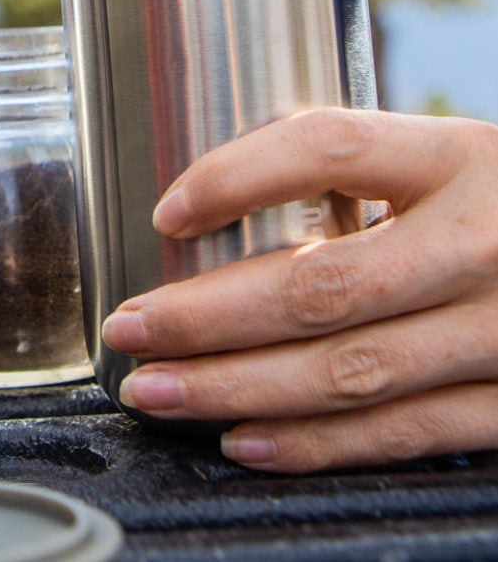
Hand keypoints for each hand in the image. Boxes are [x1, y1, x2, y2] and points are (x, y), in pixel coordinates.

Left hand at [101, 108, 497, 471]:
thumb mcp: (454, 160)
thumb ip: (368, 173)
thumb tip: (226, 200)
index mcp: (461, 157)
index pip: (331, 149)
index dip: (238, 175)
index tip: (168, 210)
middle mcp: (483, 242)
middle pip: (323, 285)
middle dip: (207, 316)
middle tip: (130, 328)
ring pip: (350, 371)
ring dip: (238, 388)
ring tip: (159, 390)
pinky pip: (404, 433)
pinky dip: (316, 443)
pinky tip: (246, 438)